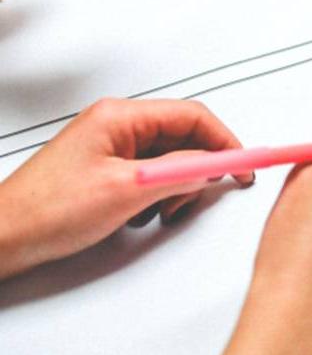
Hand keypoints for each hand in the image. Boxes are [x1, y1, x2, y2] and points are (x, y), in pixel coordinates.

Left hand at [0, 98, 250, 279]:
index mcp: (120, 117)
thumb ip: (179, 173)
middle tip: (198, 196)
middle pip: (183, 137)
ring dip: (176, 187)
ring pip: (169, 159)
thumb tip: (214, 164)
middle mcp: (116, 126)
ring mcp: (110, 148)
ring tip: (160, 211)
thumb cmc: (45, 212)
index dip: (224, 141)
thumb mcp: (126, 191)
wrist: (3, 239)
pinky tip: (142, 215)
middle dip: (198, 169)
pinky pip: (150, 175)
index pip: (193, 116)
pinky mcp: (105, 170)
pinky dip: (157, 196)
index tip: (244, 166)